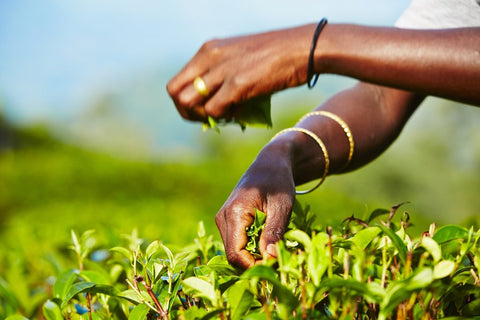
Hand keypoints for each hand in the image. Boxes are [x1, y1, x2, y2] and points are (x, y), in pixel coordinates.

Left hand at [166, 25, 312, 121]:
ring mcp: (222, 70)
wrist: (302, 48)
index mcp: (208, 50)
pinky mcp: (238, 84)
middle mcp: (210, 57)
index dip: (184, 101)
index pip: (177, 82)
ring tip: (225, 116)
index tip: (202, 110)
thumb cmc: (275, 56)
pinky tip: (240, 114)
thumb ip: (221, 78)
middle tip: (208, 119)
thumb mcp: (239, 59)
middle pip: (176, 93)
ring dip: (203, 117)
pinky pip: (214, 110)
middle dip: (188, 113)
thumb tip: (212, 109)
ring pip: (189, 103)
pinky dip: (223, 118)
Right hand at [215, 144, 295, 268]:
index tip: (276, 262)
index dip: (254, 265)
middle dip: (255, 262)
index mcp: (234, 214)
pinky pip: (236, 242)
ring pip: (235, 251)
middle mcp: (223, 218)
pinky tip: (266, 236)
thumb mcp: (282, 206)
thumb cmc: (279, 181)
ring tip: (273, 243)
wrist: (270, 164)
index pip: (236, 255)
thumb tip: (269, 258)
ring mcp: (223, 219)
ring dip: (254, 254)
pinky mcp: (227, 221)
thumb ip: (274, 232)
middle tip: (278, 255)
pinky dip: (251, 246)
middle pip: (234, 256)